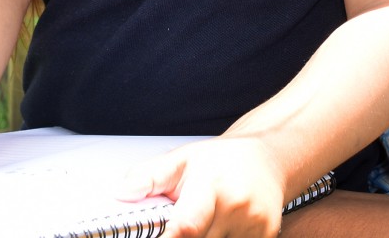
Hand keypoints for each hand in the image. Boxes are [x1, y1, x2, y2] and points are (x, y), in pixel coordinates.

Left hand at [120, 135, 287, 237]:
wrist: (267, 159)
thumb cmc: (222, 161)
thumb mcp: (182, 159)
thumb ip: (149, 176)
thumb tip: (121, 193)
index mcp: (211, 185)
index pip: (186, 226)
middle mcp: (237, 207)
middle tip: (177, 224)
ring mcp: (255, 226)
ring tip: (204, 222)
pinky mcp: (267, 237)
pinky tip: (218, 228)